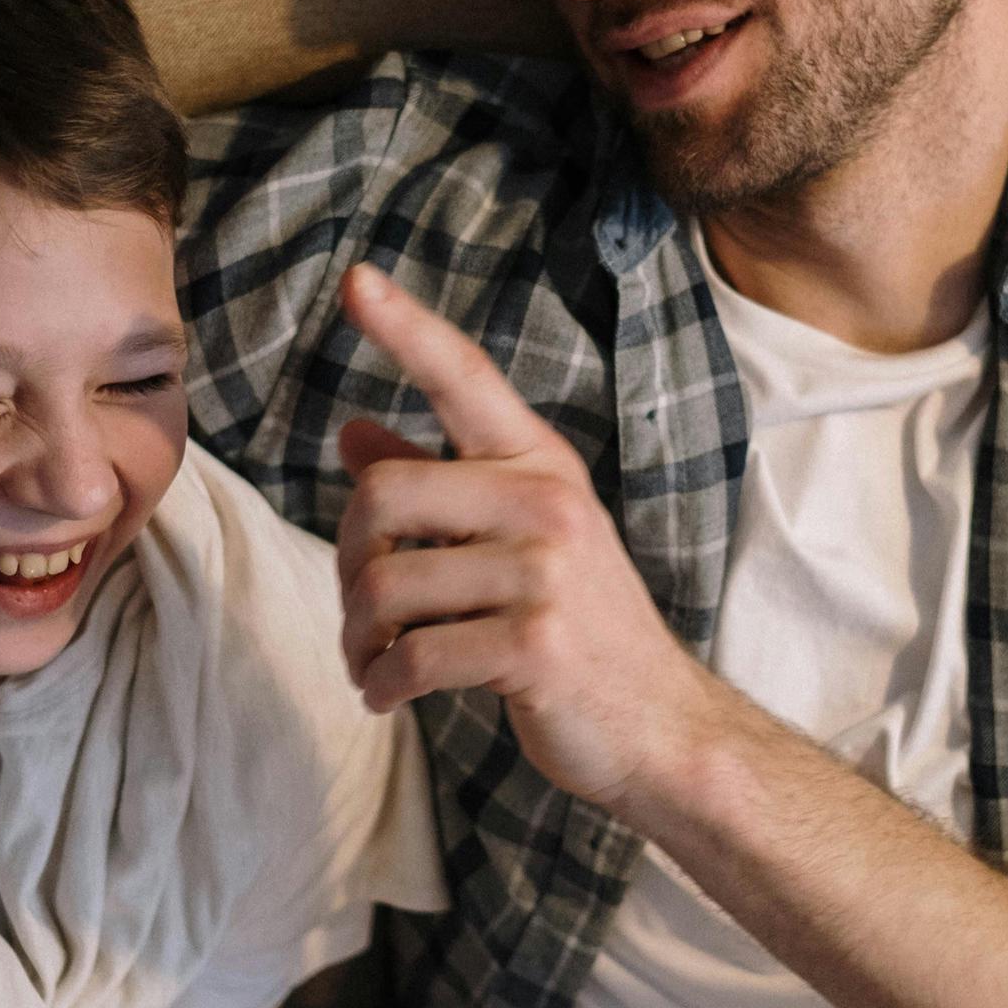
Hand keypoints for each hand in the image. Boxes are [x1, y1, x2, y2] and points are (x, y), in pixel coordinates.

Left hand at [334, 263, 723, 808]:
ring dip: (358, 639)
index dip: (406, 329)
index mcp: (541, 466)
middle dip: (347, 563)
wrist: (659, 726)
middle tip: (359, 615)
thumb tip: (351, 432)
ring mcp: (546, 574)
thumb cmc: (578, 627)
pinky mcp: (534, 646)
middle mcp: (547, 503)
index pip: (465, 378)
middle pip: (383, 495)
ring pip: (387, 585)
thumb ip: (439, 483)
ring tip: (371, 664)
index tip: (354, 281)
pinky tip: (387, 695)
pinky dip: (383, 684)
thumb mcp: (519, 541)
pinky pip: (414, 655)